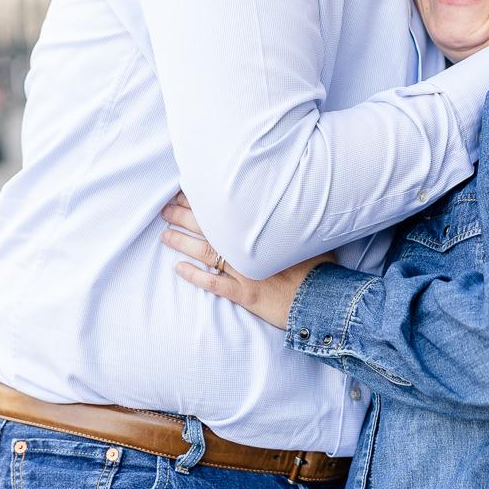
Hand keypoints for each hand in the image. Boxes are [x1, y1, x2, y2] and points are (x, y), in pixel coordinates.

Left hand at [160, 195, 329, 329]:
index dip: (203, 201)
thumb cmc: (320, 264)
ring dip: (183, 243)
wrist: (324, 297)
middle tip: (164, 209)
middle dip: (184, 217)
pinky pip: (214, 284)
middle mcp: (248, 249)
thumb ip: (292, 219)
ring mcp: (244, 272)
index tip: (185, 192)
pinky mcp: (245, 295)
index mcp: (260, 231)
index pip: (224, 210)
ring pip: (206, 253)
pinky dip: (194, 276)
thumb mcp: (307, 235)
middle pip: (209, 229)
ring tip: (165, 235)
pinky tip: (178, 270)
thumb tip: (290, 201)